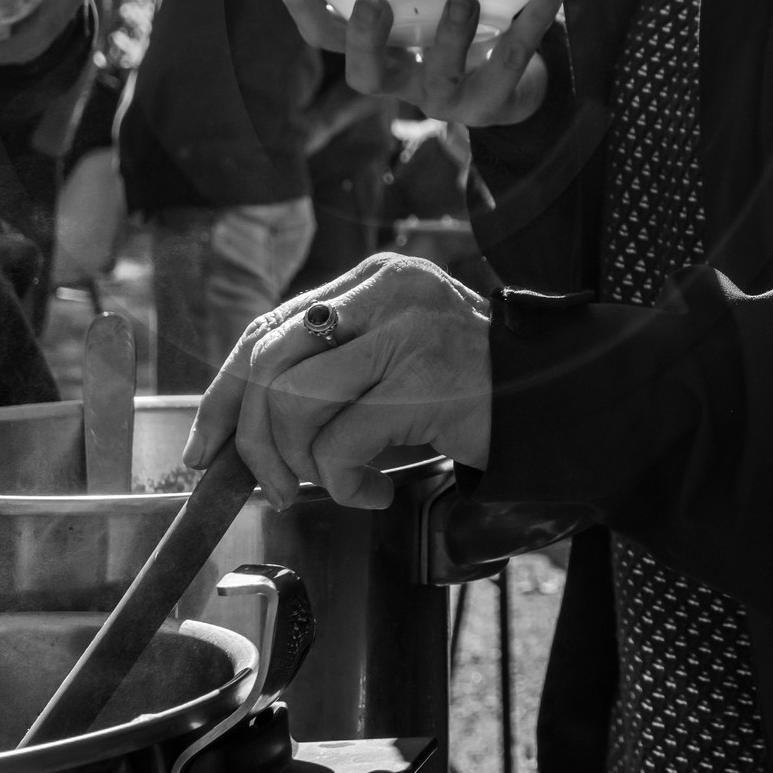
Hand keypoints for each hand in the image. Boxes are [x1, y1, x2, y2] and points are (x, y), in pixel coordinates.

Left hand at [184, 254, 492, 510]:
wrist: (569, 400)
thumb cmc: (470, 391)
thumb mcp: (395, 358)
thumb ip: (334, 367)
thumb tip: (243, 425)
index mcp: (372, 279)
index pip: (267, 329)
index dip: (224, 393)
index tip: (204, 447)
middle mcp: (386, 293)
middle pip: (268, 363)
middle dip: (252, 441)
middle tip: (275, 488)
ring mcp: (408, 333)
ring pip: (294, 402)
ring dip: (301, 466)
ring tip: (340, 485)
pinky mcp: (428, 383)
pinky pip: (341, 444)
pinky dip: (345, 484)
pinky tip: (375, 494)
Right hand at [280, 0, 564, 127]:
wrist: (507, 86)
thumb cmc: (450, 20)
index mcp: (375, 48)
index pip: (324, 35)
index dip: (302, 6)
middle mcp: (401, 78)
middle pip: (364, 75)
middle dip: (364, 40)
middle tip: (371, 1)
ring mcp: (447, 97)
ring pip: (440, 79)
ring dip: (449, 38)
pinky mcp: (494, 101)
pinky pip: (514, 58)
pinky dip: (535, 17)